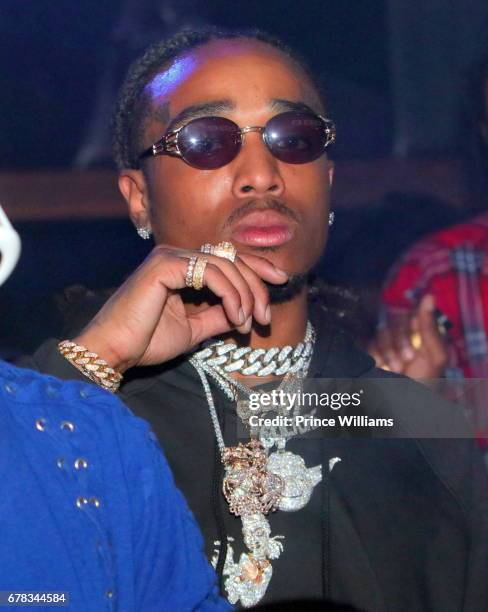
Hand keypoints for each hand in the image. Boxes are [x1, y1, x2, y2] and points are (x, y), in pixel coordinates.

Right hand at [73, 245, 288, 372]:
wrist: (114, 351)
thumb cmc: (147, 341)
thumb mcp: (194, 329)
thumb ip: (219, 316)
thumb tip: (247, 312)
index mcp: (183, 267)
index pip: (227, 259)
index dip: (257, 267)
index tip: (281, 282)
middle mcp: (177, 255)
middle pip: (231, 259)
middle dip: (257, 285)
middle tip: (266, 316)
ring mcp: (170, 256)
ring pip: (225, 265)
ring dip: (245, 294)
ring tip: (249, 322)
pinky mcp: (165, 264)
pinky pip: (211, 273)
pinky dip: (230, 294)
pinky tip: (236, 316)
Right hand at [368, 295, 447, 377]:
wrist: (399, 408)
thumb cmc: (423, 385)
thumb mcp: (435, 357)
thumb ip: (430, 327)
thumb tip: (429, 296)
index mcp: (425, 336)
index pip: (415, 314)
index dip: (414, 325)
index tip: (417, 342)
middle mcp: (406, 337)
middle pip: (397, 320)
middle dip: (401, 342)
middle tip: (407, 362)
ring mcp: (387, 345)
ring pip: (382, 331)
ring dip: (389, 352)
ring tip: (395, 369)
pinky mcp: (370, 352)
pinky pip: (369, 342)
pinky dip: (376, 356)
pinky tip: (383, 368)